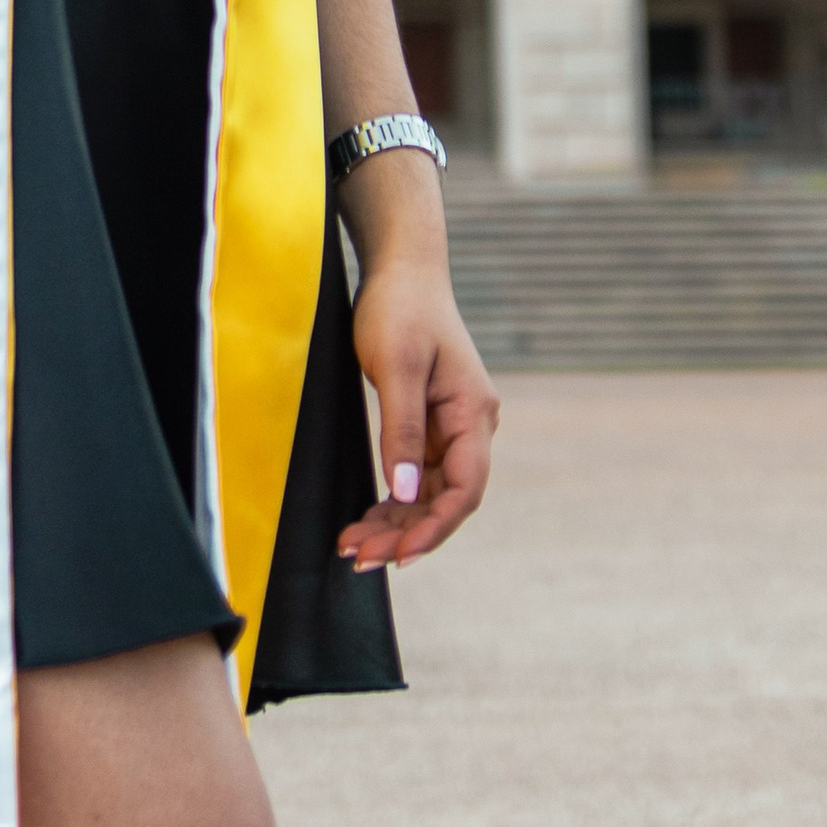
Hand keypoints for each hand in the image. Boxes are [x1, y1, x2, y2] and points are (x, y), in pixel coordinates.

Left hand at [337, 250, 499, 574]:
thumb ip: (402, 431)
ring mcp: (450, 428)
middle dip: (405, 534)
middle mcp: (469, 426)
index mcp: (472, 414)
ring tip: (353, 547)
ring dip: (395, 523)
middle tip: (359, 558)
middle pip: (445, 500)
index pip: (464, 490)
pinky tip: (365, 519)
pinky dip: (392, 500)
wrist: (402, 269)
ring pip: (428, 493)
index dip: (434, 529)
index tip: (399, 556)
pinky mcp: (429, 424)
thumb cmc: (400, 309)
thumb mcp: (396, 367)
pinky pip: (415, 476)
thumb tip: (403, 492)